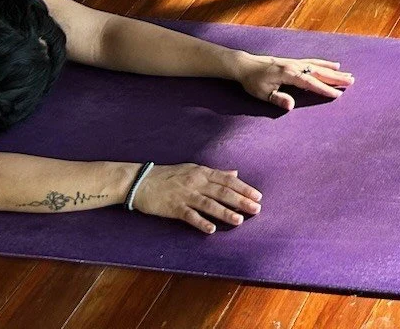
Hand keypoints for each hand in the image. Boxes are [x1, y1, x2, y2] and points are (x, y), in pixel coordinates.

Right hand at [133, 163, 262, 233]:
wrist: (141, 181)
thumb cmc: (169, 175)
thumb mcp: (193, 169)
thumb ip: (215, 173)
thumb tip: (235, 173)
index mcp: (203, 172)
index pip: (228, 180)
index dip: (244, 188)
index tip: (258, 196)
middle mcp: (196, 182)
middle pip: (223, 192)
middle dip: (241, 201)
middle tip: (256, 209)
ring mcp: (185, 195)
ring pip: (209, 204)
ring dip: (225, 212)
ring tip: (239, 220)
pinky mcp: (173, 207)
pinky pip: (189, 216)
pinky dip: (201, 222)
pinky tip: (212, 230)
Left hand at [237, 53, 352, 110]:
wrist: (246, 65)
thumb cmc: (253, 82)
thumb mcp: (262, 93)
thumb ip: (278, 99)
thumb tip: (291, 106)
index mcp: (289, 74)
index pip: (311, 83)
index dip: (324, 89)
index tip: (338, 94)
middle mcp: (296, 66)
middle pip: (319, 72)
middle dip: (336, 78)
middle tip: (352, 81)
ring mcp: (296, 62)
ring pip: (319, 66)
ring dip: (333, 71)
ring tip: (348, 74)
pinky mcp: (294, 61)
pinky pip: (313, 62)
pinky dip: (325, 64)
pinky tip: (333, 65)